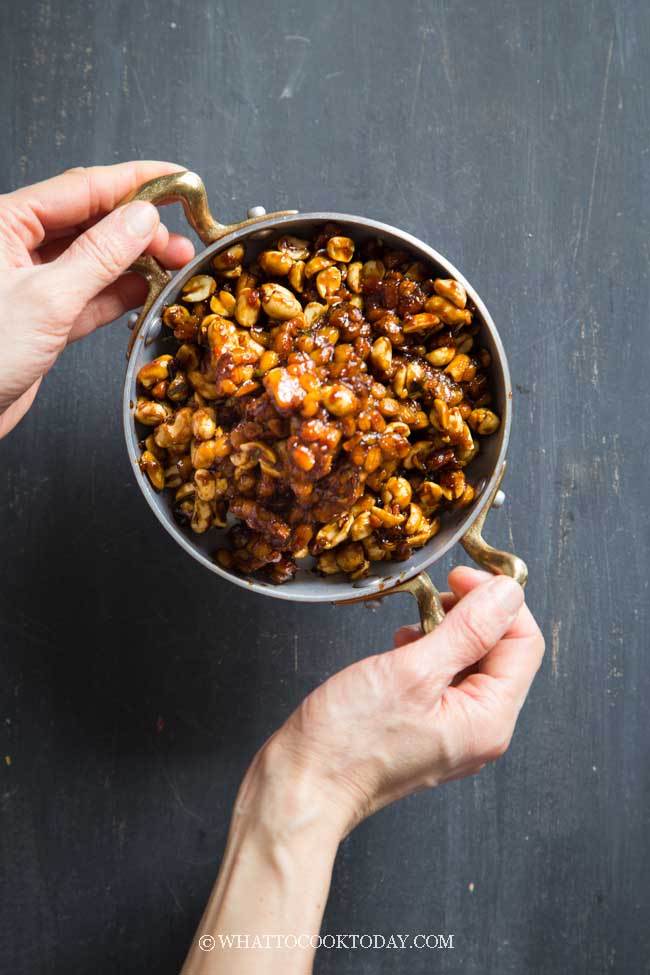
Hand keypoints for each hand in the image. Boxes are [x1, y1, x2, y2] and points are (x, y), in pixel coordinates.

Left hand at [0, 161, 194, 437]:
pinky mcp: (43, 317)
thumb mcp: (48, 299)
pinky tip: (149, 289)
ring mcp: (32, 281)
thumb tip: (141, 219)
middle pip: (92, 220)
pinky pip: (91, 295)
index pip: (82, 186)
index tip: (178, 179)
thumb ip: (100, 256)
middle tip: (180, 242)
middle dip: (141, 228)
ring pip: (95, 259)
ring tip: (175, 265)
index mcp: (5, 221)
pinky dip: (121, 293)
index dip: (136, 181)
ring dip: (136, 261)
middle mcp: (16, 244)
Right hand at [270, 566, 544, 836]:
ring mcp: (454, 732)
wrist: (303, 786)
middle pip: (502, 652)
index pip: (524, 642)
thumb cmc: (349, 740)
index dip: (499, 600)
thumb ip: (468, 629)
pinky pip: (445, 680)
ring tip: (411, 624)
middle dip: (472, 614)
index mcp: (489, 719)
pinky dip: (428, 653)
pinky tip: (401, 647)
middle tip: (433, 592)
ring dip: (447, 631)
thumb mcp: (413, 670)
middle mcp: (481, 730)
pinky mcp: (427, 729)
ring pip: (471, 663)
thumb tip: (508, 593)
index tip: (462, 575)